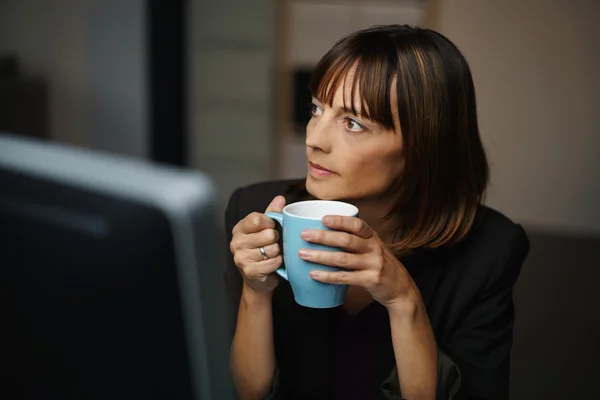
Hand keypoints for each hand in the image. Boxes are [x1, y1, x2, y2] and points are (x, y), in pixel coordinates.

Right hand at [230, 196, 285, 293]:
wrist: (258, 279)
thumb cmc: (262, 250)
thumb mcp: (265, 229)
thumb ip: (272, 213)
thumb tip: (280, 198)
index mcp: (240, 229)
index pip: (258, 219)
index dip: (270, 223)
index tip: (272, 227)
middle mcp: (237, 242)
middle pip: (268, 234)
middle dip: (276, 239)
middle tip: (273, 243)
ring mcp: (241, 258)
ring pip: (272, 249)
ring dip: (278, 252)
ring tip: (273, 254)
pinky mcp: (249, 271)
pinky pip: (273, 262)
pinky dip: (278, 263)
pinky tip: (274, 263)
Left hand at [298, 215, 417, 308]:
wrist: (400, 288)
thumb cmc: (379, 265)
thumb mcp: (372, 248)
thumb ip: (355, 240)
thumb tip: (323, 231)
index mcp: (372, 237)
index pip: (357, 224)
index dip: (340, 221)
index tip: (323, 219)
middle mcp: (374, 248)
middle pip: (346, 240)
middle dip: (323, 237)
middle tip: (304, 235)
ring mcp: (373, 264)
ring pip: (343, 259)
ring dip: (321, 256)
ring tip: (303, 254)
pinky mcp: (371, 280)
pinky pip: (345, 277)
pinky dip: (328, 276)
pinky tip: (314, 274)